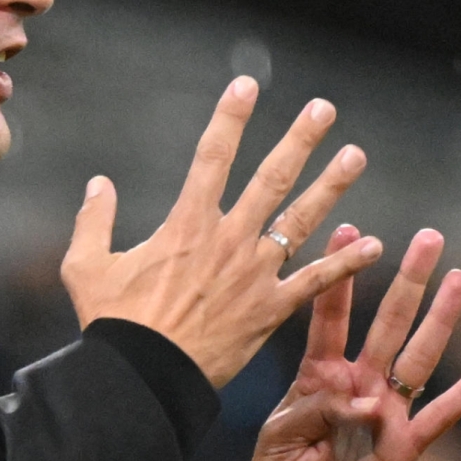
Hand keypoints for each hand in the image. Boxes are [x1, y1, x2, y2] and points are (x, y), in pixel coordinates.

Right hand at [63, 77, 381, 385]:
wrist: (145, 376)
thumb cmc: (114, 324)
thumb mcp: (86, 266)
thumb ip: (94, 221)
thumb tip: (98, 184)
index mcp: (187, 223)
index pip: (212, 155)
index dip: (231, 116)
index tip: (247, 83)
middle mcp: (228, 239)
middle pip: (271, 177)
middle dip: (300, 140)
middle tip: (324, 110)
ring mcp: (255, 272)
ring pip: (301, 219)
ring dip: (331, 185)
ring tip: (356, 155)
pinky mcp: (271, 309)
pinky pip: (317, 281)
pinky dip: (346, 262)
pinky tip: (373, 243)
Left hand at [245, 226, 460, 460]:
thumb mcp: (278, 441)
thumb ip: (315, 411)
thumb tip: (366, 400)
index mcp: (318, 377)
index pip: (330, 318)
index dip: (339, 278)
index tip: (349, 231)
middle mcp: (358, 384)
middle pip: (389, 323)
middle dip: (407, 280)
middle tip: (428, 238)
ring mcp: (387, 413)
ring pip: (420, 356)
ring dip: (441, 318)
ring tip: (460, 278)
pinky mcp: (407, 446)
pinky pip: (441, 415)